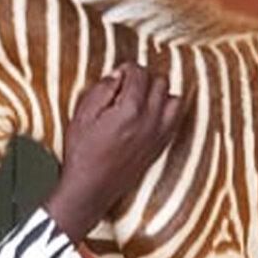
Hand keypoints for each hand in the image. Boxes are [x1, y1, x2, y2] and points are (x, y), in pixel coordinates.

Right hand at [44, 63, 184, 242]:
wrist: (91, 189)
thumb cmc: (83, 154)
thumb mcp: (82, 115)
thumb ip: (102, 90)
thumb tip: (117, 76)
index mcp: (130, 110)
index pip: (140, 73)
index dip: (127, 69)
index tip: (118, 74)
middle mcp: (150, 121)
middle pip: (160, 82)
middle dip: (144, 79)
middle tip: (127, 86)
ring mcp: (159, 135)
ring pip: (174, 99)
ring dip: (159, 94)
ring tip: (142, 98)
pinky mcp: (161, 146)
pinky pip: (176, 119)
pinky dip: (166, 111)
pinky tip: (149, 114)